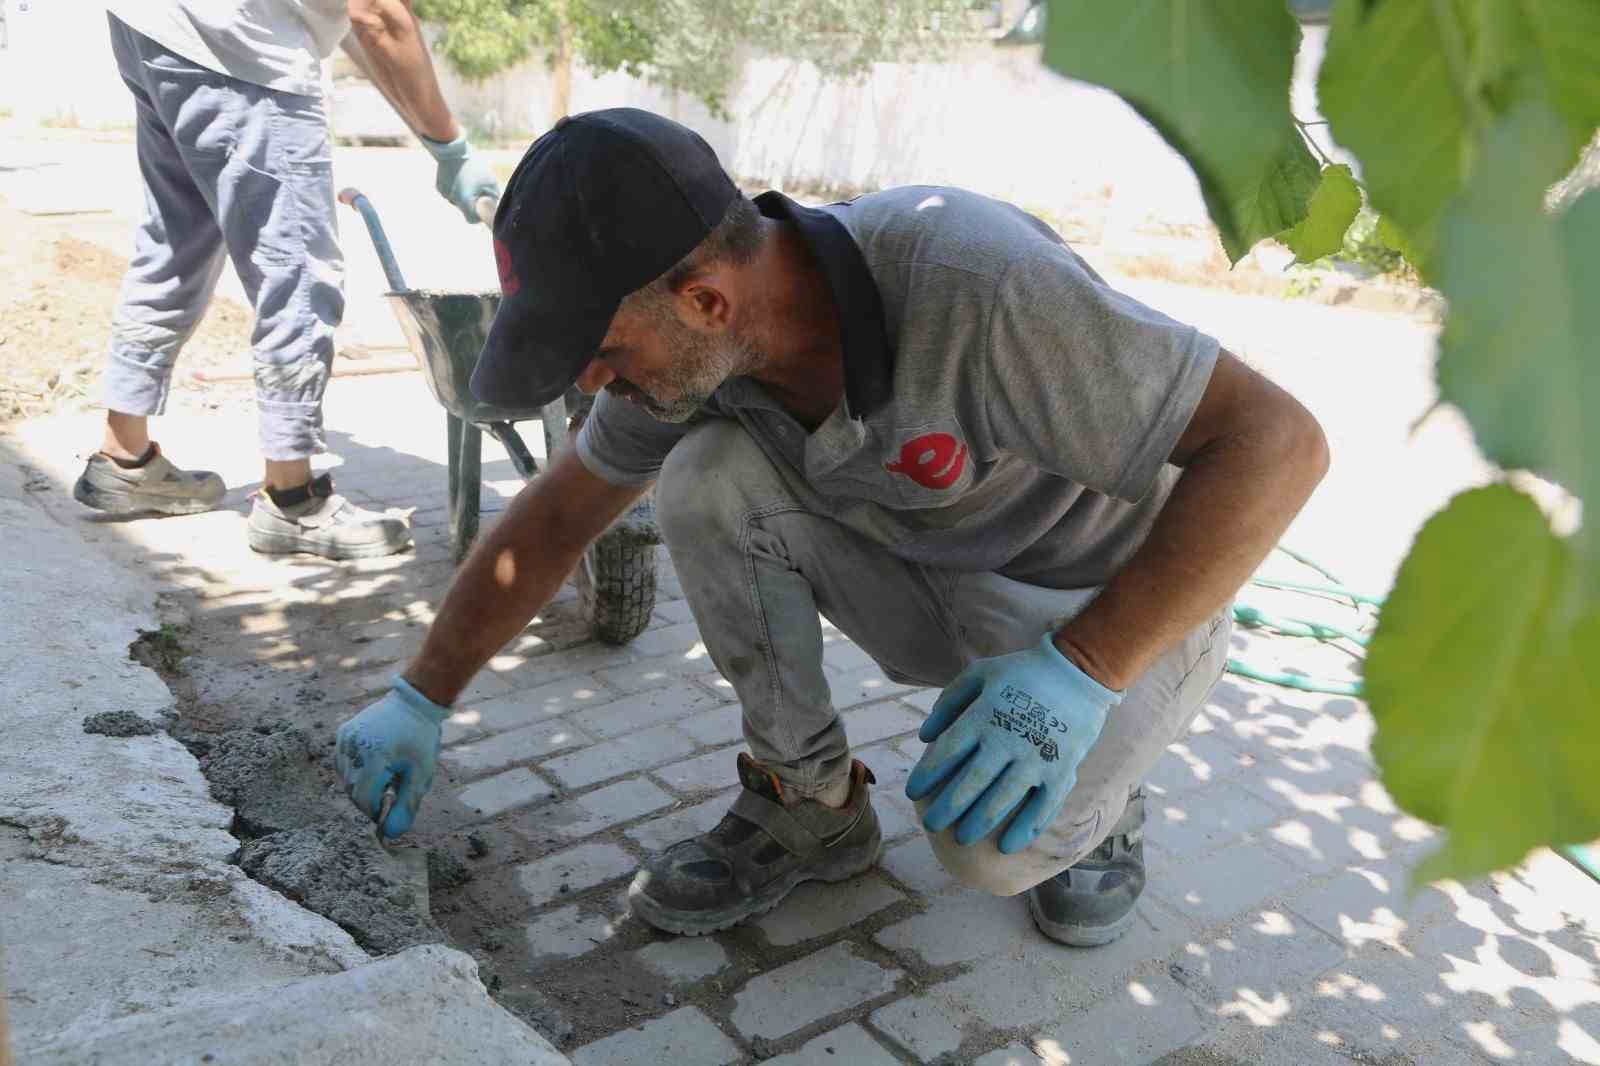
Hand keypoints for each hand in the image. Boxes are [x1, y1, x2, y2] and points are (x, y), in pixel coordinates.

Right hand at [335, 677, 447, 838]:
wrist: (415, 702)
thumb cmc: (421, 740)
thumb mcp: (421, 775)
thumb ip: (406, 806)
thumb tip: (391, 835)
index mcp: (375, 757)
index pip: (364, 800)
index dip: (375, 811)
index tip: (388, 810)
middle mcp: (355, 746)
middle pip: (353, 790)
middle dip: (370, 798)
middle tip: (390, 791)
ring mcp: (346, 738)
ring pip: (346, 778)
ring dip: (362, 784)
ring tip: (386, 774)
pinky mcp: (343, 732)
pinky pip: (342, 762)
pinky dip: (355, 770)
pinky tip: (375, 763)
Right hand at [421, 134, 500, 223]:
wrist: (451, 149)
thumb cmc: (474, 166)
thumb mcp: (490, 181)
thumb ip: (492, 197)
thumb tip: (492, 206)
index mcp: (465, 202)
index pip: (473, 219)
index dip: (480, 215)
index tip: (483, 207)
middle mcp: (453, 201)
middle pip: (465, 209)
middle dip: (472, 202)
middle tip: (478, 188)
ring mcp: (445, 194)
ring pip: (457, 201)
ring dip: (463, 194)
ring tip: (468, 179)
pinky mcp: (439, 187)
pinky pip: (450, 192)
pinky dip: (455, 187)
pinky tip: (458, 175)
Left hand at [905, 633, 1121, 853]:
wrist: (1077, 672)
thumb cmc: (1021, 674)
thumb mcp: (980, 674)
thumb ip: (949, 702)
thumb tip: (924, 737)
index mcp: (984, 714)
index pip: (947, 751)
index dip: (927, 775)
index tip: (913, 793)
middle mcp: (1007, 739)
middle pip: (970, 782)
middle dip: (947, 808)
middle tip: (931, 825)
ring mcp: (1036, 757)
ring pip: (1002, 799)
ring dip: (979, 823)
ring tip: (961, 839)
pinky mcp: (1061, 770)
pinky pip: (1042, 807)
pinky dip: (1025, 829)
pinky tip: (1007, 846)